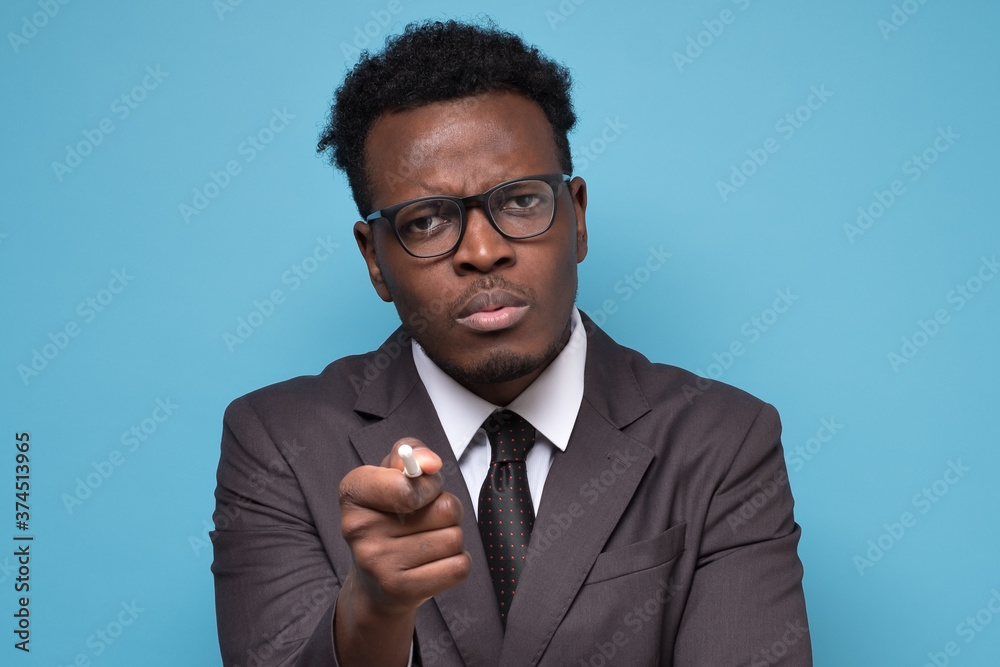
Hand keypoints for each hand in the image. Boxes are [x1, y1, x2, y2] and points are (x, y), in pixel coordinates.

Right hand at [338, 438, 470, 616]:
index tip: (421, 491)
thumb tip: (431, 462)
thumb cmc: (390, 518)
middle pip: (445, 509)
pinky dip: (456, 563)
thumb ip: (411, 452)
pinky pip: (459, 566)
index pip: (408, 483)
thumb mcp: (393, 475)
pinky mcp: (401, 590)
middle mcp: (358, 529)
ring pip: (454, 538)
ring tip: (426, 542)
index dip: (429, 484)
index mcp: (352, 492)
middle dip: (445, 510)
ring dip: (451, 538)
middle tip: (424, 520)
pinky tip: (432, 564)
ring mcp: (378, 563)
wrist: (376, 583)